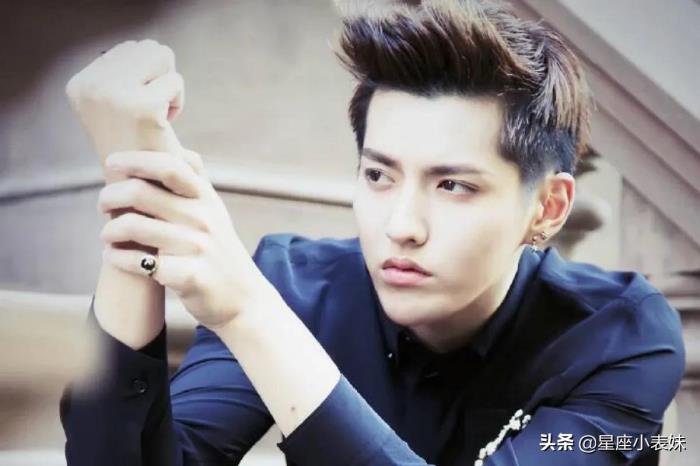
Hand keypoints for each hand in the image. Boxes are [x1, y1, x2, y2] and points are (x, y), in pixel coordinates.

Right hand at [66, 39, 184, 182]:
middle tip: (151, 113)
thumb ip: (126, 74)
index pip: (129, 48)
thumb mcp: (118, 105)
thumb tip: (153, 49)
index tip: (136, 110)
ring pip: (162, 57)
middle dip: (158, 77)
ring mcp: (114, 95)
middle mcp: (91, 86)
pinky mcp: (143, 106)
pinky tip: (164, 126)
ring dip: (168, 87)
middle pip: (148, 48)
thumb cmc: (137, 147)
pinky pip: (175, 81)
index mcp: (79, 84)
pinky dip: (177, 102)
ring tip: (156, 118)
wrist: (143, 189)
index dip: (143, 77)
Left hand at [97, 150, 268, 329]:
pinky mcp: (188, 276)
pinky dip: (116, 259)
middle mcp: (203, 219)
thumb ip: (196, 182)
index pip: (169, 167)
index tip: (112, 162)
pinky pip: (137, 262)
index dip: (135, 159)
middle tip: (103, 206)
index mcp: (207, 199)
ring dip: (108, 231)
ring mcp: (196, 247)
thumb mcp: (216, 212)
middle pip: (140, 193)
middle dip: (109, 196)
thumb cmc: (219, 251)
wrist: (243, 299)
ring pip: (132, 226)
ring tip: (107, 236)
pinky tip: (114, 257)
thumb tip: (180, 148)